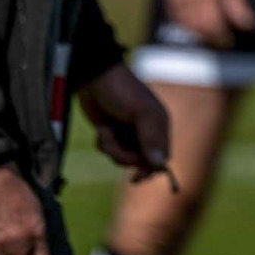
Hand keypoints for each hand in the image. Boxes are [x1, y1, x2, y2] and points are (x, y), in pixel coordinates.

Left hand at [78, 62, 171, 178]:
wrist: (94, 78)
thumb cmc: (121, 91)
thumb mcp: (140, 113)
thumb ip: (151, 138)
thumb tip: (161, 165)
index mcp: (159, 125)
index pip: (160, 157)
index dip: (149, 168)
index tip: (135, 176)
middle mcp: (145, 131)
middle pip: (140, 161)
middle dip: (125, 155)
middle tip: (114, 142)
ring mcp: (128, 132)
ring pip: (122, 157)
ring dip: (112, 147)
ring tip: (106, 131)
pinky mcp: (112, 132)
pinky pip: (109, 150)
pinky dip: (103, 142)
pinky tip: (102, 128)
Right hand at [162, 0, 254, 47]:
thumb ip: (236, 3)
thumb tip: (246, 24)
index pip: (214, 25)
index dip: (222, 36)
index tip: (229, 41)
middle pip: (199, 28)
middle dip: (211, 38)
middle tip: (220, 41)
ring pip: (186, 25)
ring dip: (198, 33)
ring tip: (209, 35)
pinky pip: (176, 18)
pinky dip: (185, 25)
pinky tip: (193, 25)